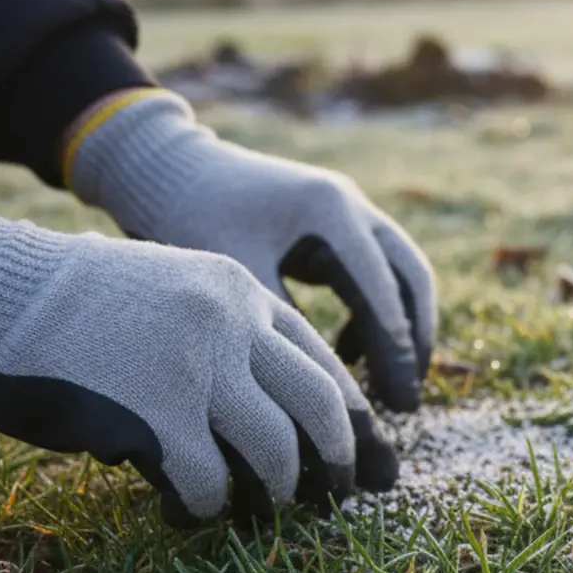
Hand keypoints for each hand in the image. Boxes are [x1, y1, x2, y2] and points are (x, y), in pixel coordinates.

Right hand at [0, 198, 398, 525]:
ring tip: (262, 509)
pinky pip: (209, 483)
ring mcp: (198, 371)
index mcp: (239, 292)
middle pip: (321, 405)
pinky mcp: (157, 418)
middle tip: (342, 493)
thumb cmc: (70, 302)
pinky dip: (206, 508)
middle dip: (340, 457)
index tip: (361, 447)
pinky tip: (188, 512)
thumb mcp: (168, 287)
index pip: (320, 358)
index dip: (347, 412)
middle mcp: (232, 326)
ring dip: (277, 491)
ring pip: (277, 450)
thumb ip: (222, 334)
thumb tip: (267, 408)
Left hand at [67, 90, 436, 410]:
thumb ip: (281, 326)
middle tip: (404, 399)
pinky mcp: (330, 223)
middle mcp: (349, 204)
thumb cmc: (186, 216)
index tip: (396, 405)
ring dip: (397, 329)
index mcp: (330, 210)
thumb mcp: (234, 277)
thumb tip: (320, 396)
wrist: (160, 167)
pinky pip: (371, 273)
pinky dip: (368, 314)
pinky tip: (342, 353)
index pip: (382, 290)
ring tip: (384, 385)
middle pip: (410, 279)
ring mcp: (345, 209)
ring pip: (398, 276)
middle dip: (413, 342)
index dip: (394, 353)